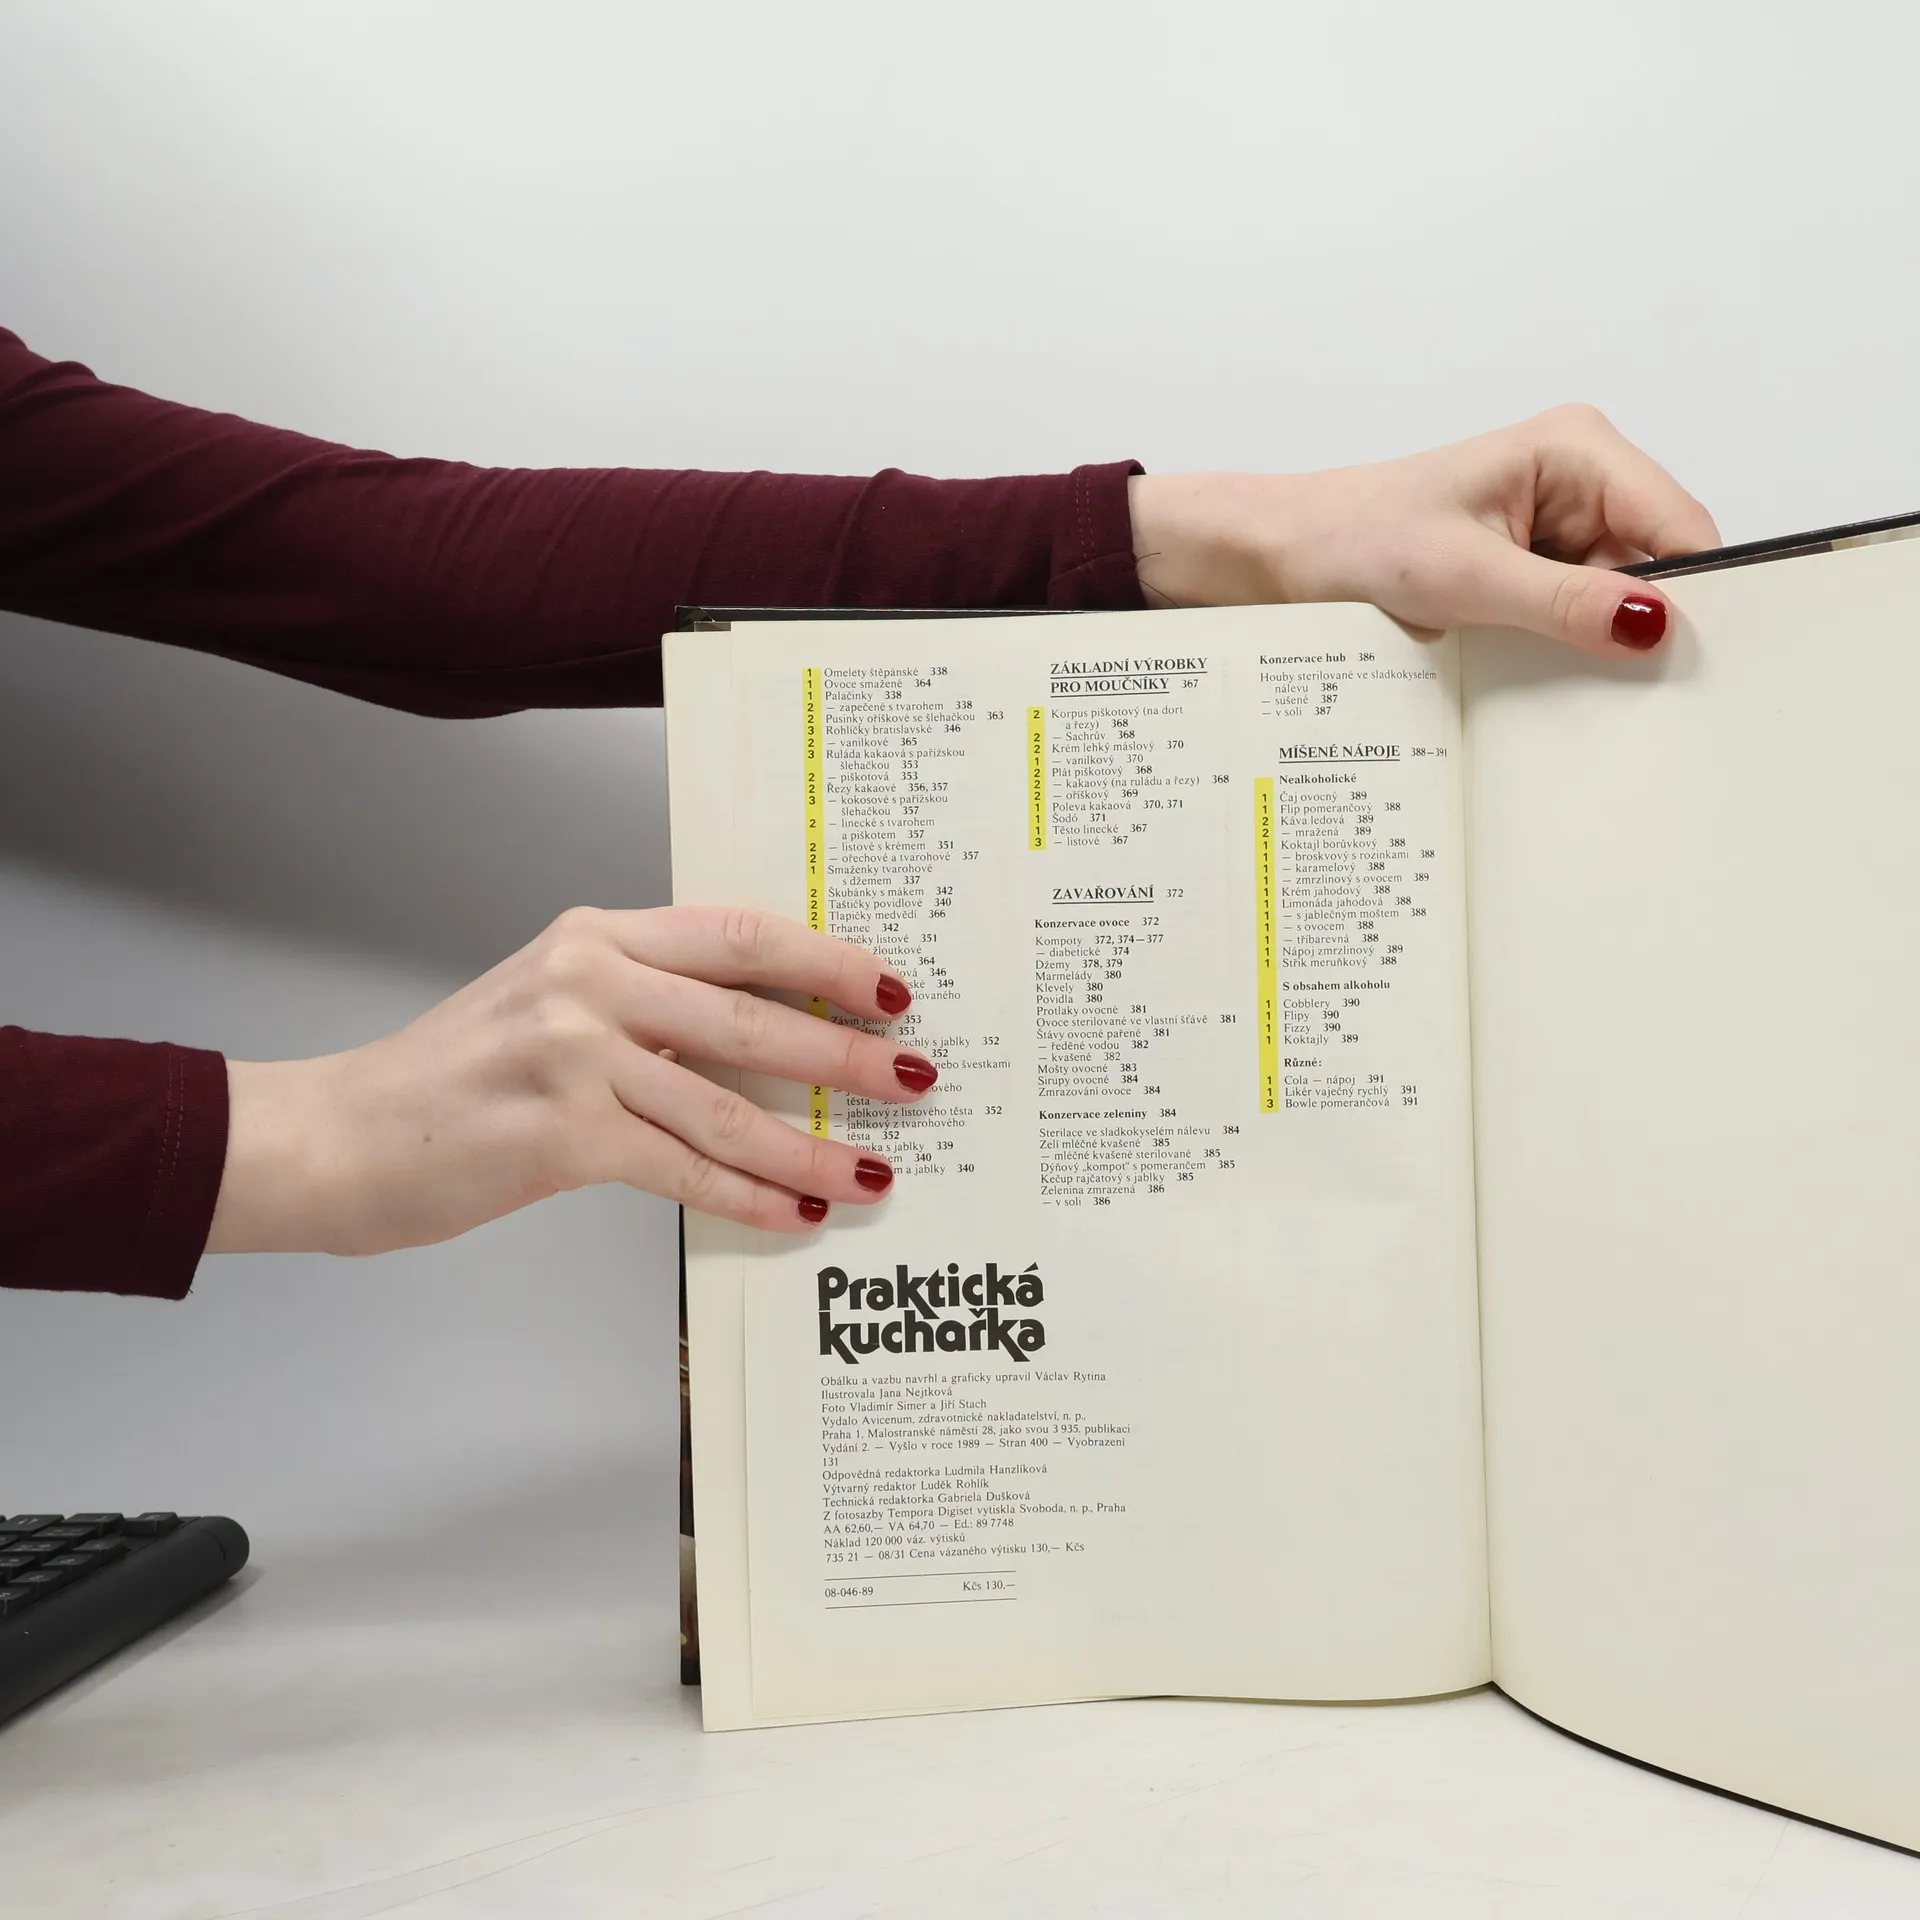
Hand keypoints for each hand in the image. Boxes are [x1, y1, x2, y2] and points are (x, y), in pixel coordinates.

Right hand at [205, 906, 935, 1253]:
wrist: (337, 1137)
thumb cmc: (453, 1078)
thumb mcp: (551, 1001)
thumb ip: (647, 1002)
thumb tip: (768, 1037)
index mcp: (598, 934)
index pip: (742, 935)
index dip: (828, 960)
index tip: (892, 990)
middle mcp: (590, 979)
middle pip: (752, 1016)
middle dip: (846, 1054)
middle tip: (914, 1081)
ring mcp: (573, 1053)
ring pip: (727, 1105)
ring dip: (810, 1145)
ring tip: (870, 1171)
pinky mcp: (560, 1132)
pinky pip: (683, 1169)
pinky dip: (748, 1197)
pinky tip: (795, 1215)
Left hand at [1127, 404, 1720, 655]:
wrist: (1282, 557)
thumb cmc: (1351, 539)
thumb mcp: (1464, 577)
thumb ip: (1564, 602)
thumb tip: (1652, 624)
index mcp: (1575, 448)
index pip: (1680, 525)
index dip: (1693, 593)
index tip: (1682, 658)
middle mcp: (1577, 476)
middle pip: (1658, 565)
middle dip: (1635, 622)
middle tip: (1608, 680)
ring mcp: (1556, 522)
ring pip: (1618, 598)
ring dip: (1590, 638)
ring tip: (1540, 657)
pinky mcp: (1530, 563)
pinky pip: (1575, 613)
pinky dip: (1561, 644)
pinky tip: (1527, 657)